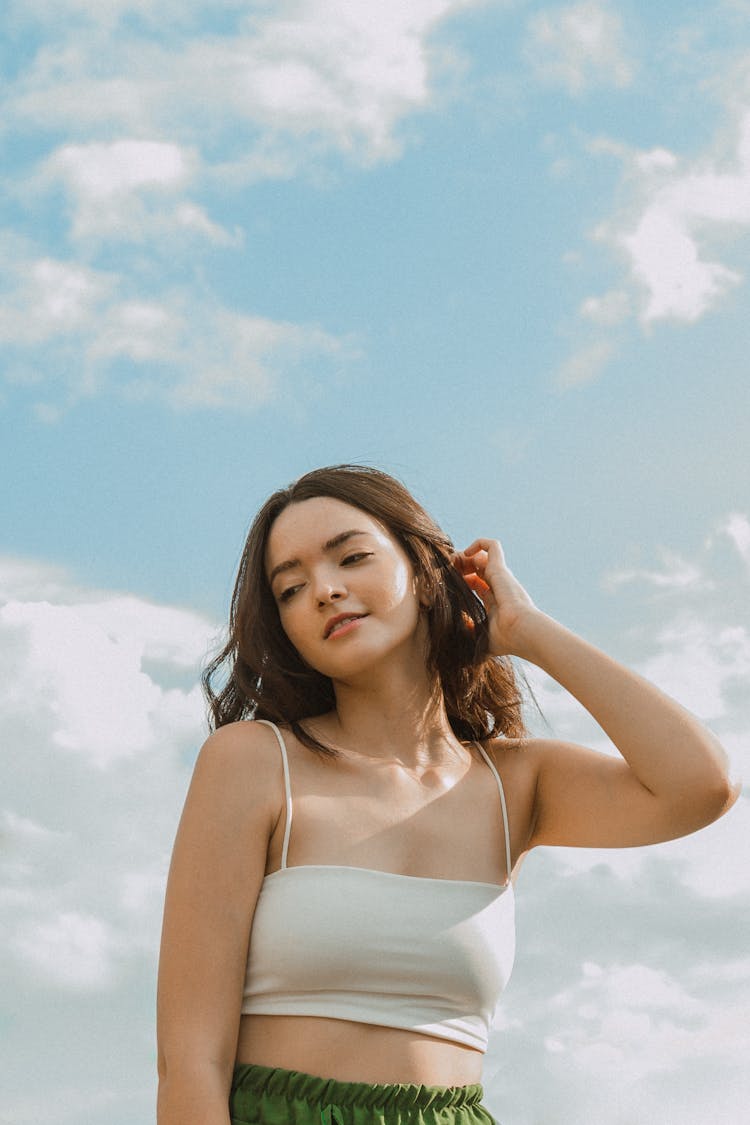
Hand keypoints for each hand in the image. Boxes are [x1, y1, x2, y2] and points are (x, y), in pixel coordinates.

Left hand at [453, 538, 537, 656]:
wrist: (520, 631)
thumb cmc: (505, 639)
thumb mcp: (481, 638)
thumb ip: (470, 634)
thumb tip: (458, 635)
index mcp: (494, 601)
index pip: (476, 584)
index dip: (462, 581)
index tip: (449, 587)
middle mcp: (498, 586)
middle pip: (476, 569)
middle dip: (460, 568)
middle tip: (447, 574)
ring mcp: (500, 576)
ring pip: (481, 556)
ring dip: (463, 556)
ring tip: (452, 564)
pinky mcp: (500, 568)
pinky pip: (491, 545)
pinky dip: (478, 544)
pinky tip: (465, 555)